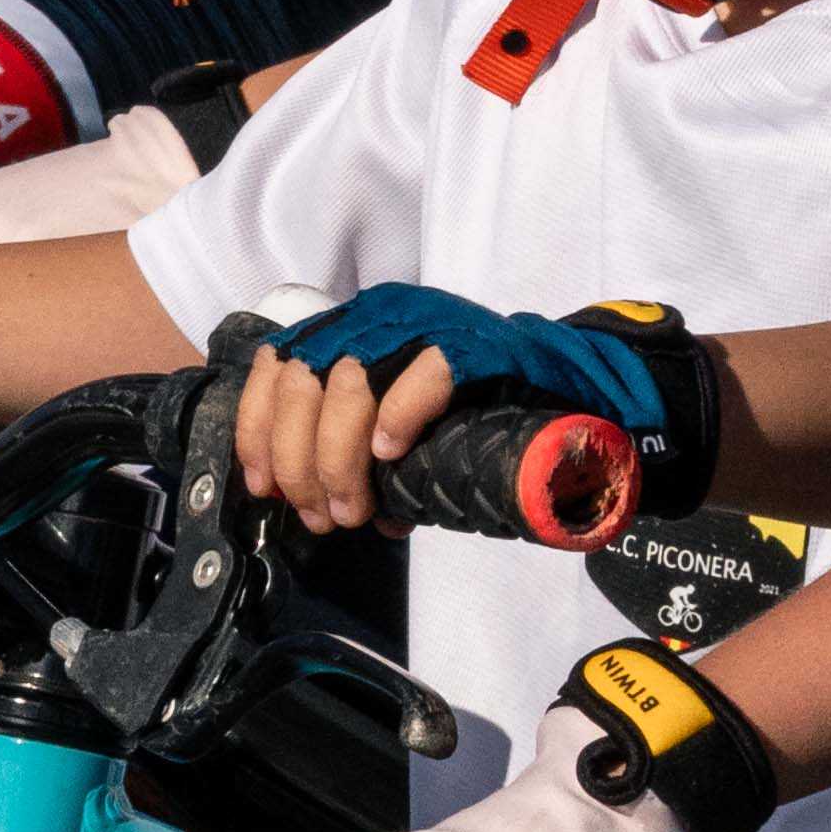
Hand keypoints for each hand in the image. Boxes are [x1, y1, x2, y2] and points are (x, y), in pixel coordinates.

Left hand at [240, 290, 715, 528]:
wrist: (572, 386)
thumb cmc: (479, 411)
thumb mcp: (400, 418)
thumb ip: (355, 444)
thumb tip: (315, 504)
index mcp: (355, 325)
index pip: (278, 365)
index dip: (257, 428)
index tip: (262, 486)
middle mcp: (382, 314)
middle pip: (305, 382)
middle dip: (299, 460)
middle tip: (320, 517)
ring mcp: (429, 323)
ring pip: (350, 382)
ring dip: (338, 457)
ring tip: (353, 510)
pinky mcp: (476, 344)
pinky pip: (423, 376)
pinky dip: (397, 419)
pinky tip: (390, 458)